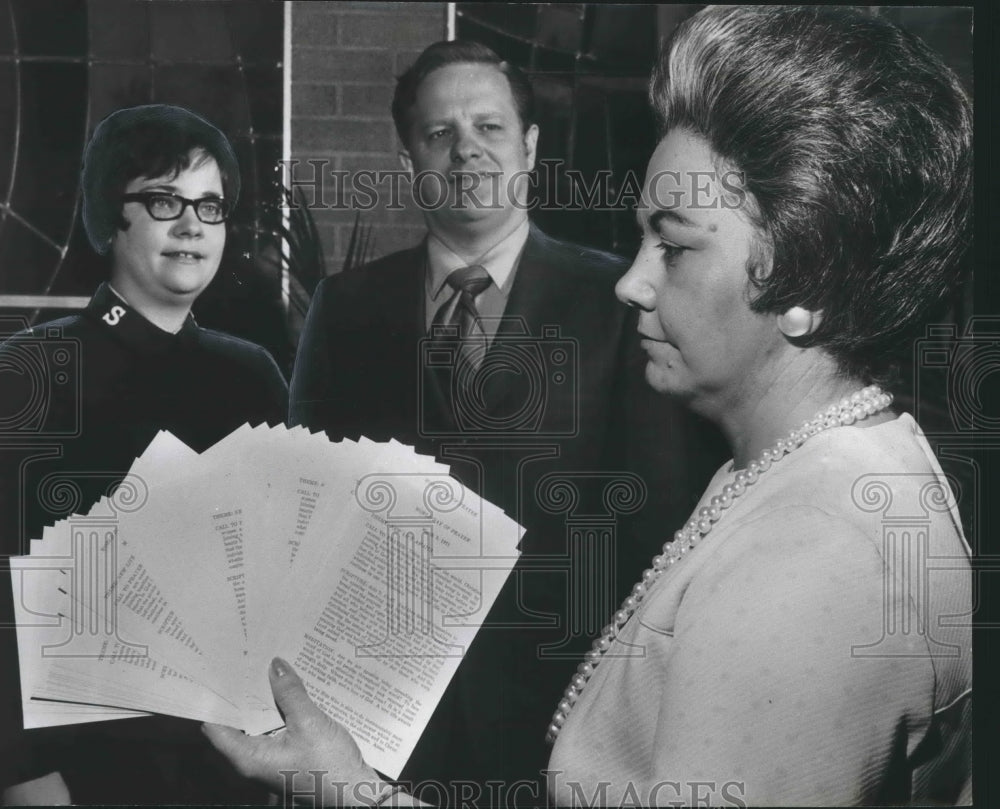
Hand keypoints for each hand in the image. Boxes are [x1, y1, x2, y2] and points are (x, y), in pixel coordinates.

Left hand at [203, 658, 378, 804]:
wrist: (358, 794)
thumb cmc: (330, 768)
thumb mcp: (309, 723)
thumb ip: (290, 694)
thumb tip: (276, 667)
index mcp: (249, 758)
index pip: (217, 727)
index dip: (216, 699)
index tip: (219, 672)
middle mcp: (255, 760)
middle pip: (239, 722)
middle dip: (244, 693)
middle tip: (248, 660)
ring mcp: (272, 759)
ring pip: (261, 723)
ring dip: (266, 699)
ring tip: (269, 668)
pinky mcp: (289, 756)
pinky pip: (278, 728)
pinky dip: (281, 709)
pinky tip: (292, 689)